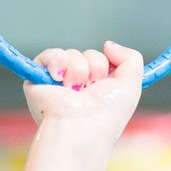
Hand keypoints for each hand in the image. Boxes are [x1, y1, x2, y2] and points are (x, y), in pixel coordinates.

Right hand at [24, 43, 144, 149]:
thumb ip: (132, 59)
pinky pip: (49, 54)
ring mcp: (59, 82)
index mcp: (100, 90)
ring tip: (74, 90)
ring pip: (72, 54)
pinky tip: (59, 78)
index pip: (106, 61)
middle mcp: (80, 86)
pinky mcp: (38, 79)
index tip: (109, 80)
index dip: (109, 66)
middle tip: (91, 89)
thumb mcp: (131, 86)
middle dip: (96, 67)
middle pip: (90, 55)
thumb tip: (109, 44)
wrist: (79, 126)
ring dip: (78, 70)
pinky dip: (57, 61)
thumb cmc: (105, 115)